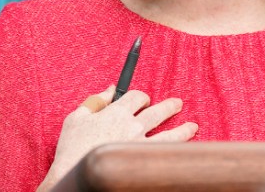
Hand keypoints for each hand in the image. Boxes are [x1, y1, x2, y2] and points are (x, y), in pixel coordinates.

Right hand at [37, 85, 197, 190]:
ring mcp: (139, 146)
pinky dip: (178, 151)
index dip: (141, 96)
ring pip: (169, 135)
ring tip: (193, 126)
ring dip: (183, 129)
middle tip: (177, 104)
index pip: (136, 96)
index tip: (143, 99)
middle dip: (169, 106)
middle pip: (157, 112)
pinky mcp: (142, 163)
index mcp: (115, 112)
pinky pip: (166, 155)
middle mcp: (131, 126)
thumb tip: (109, 89)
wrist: (74, 175)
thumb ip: (94, 101)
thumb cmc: (71, 147)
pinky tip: (186, 149)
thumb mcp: (76, 118)